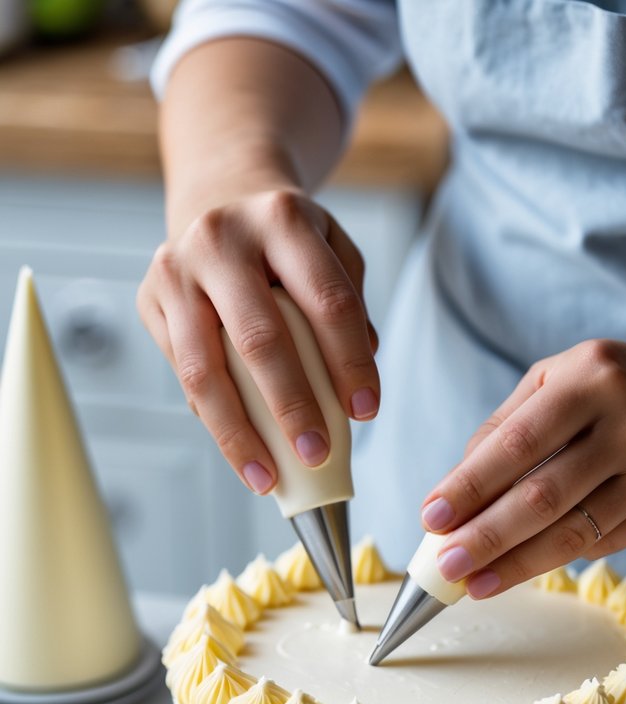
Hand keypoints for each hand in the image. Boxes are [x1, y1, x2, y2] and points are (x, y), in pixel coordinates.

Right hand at [137, 188, 378, 493]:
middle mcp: (222, 238)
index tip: (366, 412)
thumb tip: (355, 383)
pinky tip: (241, 453)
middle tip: (316, 453)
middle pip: (260, 337)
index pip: (326, 301)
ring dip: (238, 433)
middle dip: (291, 406)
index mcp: (282, 220)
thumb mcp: (332, 250)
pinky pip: (183, 375)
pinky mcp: (150, 299)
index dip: (349, 362)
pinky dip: (214, 421)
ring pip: (204, 368)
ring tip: (267, 476)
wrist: (219, 197)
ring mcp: (176, 269)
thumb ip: (351, 308)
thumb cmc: (285, 240)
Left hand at [421, 339, 625, 596]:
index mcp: (591, 378)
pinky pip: (598, 544)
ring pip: (572, 531)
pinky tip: (516, 572)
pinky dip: (551, 560)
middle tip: (446, 565)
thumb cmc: (614, 390)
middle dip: (487, 535)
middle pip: (543, 495)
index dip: (471, 485)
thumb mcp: (560, 378)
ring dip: (515, 564)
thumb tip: (455, 489)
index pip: (517, 443)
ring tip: (472, 583)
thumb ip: (505, 425)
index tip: (432, 518)